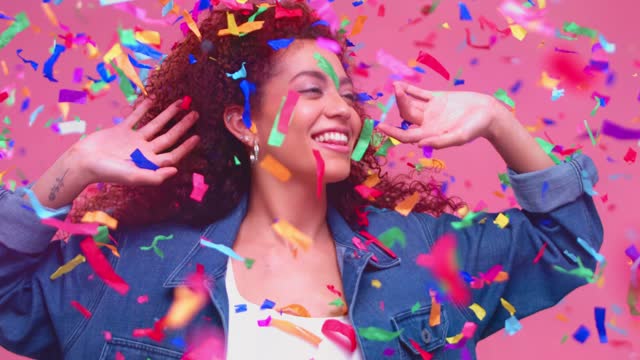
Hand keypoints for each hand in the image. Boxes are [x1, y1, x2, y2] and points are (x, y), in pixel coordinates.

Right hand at [71, 98, 199, 185]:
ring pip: (155, 125)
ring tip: (181, 103)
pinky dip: (144, 108)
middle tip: (195, 114)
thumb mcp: (133, 176)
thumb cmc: (107, 172)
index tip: (197, 136)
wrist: (82, 162)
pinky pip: (135, 117)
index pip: (173, 154)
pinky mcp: (121, 131)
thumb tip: (176, 171)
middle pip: (168, 137)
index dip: (186, 146)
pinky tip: (153, 98)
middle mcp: (144, 151)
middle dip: (182, 126)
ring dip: (168, 114)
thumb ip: (155, 176)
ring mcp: (133, 140)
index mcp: (149, 163)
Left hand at [377, 82, 507, 148]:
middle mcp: (427, 123)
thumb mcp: (460, 137)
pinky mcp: (437, 99)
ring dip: (403, 95)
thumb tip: (419, 145)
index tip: (380, 126)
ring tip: (397, 86)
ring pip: (411, 103)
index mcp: (430, 134)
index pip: (406, 135)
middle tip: (398, 91)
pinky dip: (410, 89)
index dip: (392, 132)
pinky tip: (399, 84)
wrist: (489, 113)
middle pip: (406, 115)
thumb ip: (441, 142)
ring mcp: (431, 110)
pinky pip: (419, 94)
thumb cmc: (476, 128)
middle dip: (400, 104)